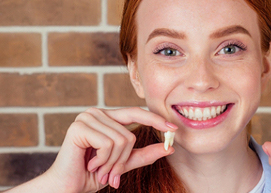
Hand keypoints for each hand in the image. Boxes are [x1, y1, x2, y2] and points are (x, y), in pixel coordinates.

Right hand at [44, 107, 176, 192]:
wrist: (69, 187)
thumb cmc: (93, 174)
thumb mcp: (123, 163)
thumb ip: (144, 155)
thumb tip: (169, 148)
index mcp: (107, 118)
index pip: (136, 113)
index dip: (155, 120)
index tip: (174, 128)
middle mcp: (97, 113)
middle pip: (130, 134)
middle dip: (123, 159)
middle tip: (111, 173)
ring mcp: (87, 118)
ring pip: (121, 140)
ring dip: (112, 162)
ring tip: (98, 169)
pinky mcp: (79, 127)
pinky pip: (108, 144)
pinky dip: (103, 160)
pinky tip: (90, 164)